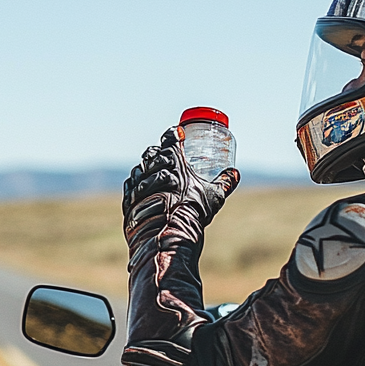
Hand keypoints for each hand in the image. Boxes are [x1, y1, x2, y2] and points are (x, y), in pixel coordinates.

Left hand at [122, 127, 239, 239]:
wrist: (167, 232)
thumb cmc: (192, 210)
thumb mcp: (213, 196)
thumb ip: (224, 183)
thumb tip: (234, 174)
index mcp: (174, 161)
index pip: (170, 138)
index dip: (173, 134)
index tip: (176, 133)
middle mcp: (153, 168)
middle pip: (152, 152)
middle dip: (158, 153)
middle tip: (164, 158)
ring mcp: (140, 182)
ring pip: (139, 168)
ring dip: (145, 170)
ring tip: (152, 175)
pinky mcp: (130, 198)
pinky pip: (130, 185)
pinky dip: (136, 185)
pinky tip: (140, 189)